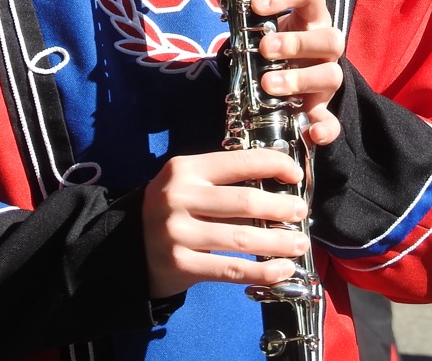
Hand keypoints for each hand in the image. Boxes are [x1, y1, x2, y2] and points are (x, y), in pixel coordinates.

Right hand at [143, 148, 310, 297]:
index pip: (238, 161)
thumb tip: (280, 188)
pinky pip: (231, 270)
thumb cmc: (173, 212)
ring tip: (300, 243)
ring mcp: (177, 232)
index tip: (295, 174)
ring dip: (278, 242)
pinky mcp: (180, 264)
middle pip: (243, 202)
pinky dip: (262, 271)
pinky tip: (282, 270)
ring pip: (241, 239)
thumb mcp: (189, 185)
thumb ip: (224, 183)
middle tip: (302, 212)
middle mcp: (178, 197)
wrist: (129, 247)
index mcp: (184, 169)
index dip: (273, 164)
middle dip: (280, 208)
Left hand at [253, 0, 344, 146]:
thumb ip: (246, 13)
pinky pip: (333, 120)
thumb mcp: (260, 27)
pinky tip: (312, 132)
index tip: (257, 5)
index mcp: (309, 18)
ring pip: (331, 75)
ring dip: (299, 79)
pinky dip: (326, 127)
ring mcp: (326, 78)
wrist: (275, 80)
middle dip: (296, 42)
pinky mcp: (322, 108)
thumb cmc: (268, 46)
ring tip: (267, 84)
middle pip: (331, 38)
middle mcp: (324, 46)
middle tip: (264, 48)